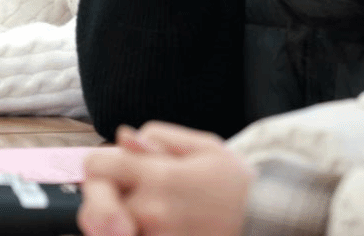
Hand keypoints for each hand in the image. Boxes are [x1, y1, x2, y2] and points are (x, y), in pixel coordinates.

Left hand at [79, 123, 252, 235]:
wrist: (270, 221)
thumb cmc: (238, 183)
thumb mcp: (205, 147)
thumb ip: (159, 138)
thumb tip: (123, 138)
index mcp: (159, 176)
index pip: (97, 168)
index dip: (100, 167)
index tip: (112, 171)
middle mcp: (153, 210)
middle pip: (94, 208)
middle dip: (99, 202)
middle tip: (113, 204)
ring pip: (110, 233)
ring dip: (116, 224)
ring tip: (134, 218)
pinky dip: (135, 235)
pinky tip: (149, 228)